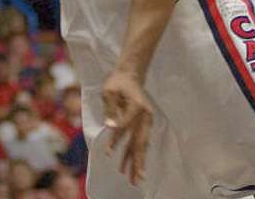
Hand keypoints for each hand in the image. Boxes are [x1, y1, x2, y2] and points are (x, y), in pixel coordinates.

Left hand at [101, 69, 152, 186]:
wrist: (130, 75)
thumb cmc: (117, 82)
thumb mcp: (109, 91)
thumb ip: (110, 109)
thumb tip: (109, 127)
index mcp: (137, 104)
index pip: (127, 124)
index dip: (117, 138)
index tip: (108, 153)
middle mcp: (144, 115)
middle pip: (140, 141)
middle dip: (138, 161)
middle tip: (137, 179)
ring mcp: (145, 121)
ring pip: (140, 145)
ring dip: (136, 162)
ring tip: (133, 179)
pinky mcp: (142, 125)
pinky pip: (137, 142)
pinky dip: (132, 155)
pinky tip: (128, 168)